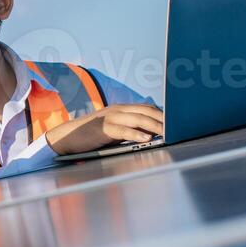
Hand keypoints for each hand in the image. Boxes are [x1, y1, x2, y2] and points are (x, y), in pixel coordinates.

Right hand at [46, 105, 165, 155]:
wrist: (67, 136)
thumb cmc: (91, 136)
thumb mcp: (113, 129)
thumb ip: (129, 128)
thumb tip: (150, 134)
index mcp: (121, 109)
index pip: (147, 108)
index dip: (162, 114)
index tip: (176, 121)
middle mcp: (118, 110)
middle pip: (146, 112)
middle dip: (163, 120)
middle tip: (177, 128)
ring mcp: (110, 118)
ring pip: (138, 119)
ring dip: (154, 126)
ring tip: (167, 133)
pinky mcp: (103, 128)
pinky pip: (123, 130)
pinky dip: (136, 134)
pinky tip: (146, 139)